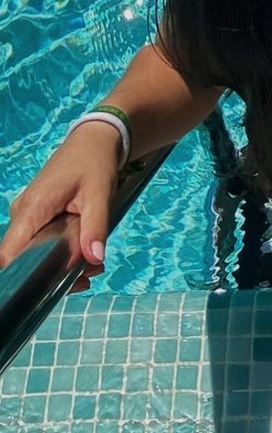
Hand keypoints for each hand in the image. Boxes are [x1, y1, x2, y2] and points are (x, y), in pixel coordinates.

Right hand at [0, 122, 119, 293]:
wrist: (95, 140)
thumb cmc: (94, 162)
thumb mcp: (100, 194)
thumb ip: (96, 227)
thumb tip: (94, 259)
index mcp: (33, 209)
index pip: (9, 254)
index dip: (19, 278)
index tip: (42, 293)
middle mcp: (23, 213)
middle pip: (24, 259)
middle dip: (53, 275)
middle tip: (87, 278)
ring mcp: (28, 214)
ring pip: (34, 252)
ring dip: (62, 265)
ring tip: (93, 267)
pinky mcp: (37, 215)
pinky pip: (41, 241)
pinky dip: (61, 252)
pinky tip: (87, 255)